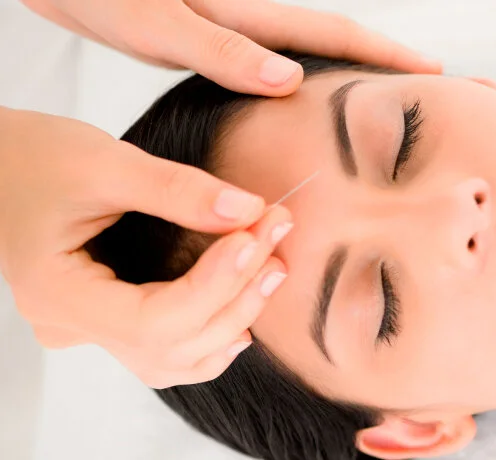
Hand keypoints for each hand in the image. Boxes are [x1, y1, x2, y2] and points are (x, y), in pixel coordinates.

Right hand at [0, 107, 287, 388]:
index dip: (216, 284)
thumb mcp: (104, 160)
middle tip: (278, 234)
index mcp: (55, 293)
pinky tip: (245, 297)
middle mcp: (70, 326)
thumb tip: (251, 209)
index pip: (152, 321)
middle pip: (171, 344)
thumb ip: (178, 189)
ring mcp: (89, 330)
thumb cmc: (34, 156)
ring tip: (273, 265)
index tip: (259, 232)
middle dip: (237, 295)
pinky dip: (213, 330)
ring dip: (233, 317)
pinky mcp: (110, 319)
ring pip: (174, 358)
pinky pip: (167, 349)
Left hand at [20, 0, 440, 95]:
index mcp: (245, 15)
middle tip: (436, 88)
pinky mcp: (217, 45)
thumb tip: (290, 80)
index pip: (335, 35)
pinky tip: (316, 108)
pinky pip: (281, 66)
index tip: (436, 74)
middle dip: (389, 63)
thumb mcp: (158, 23)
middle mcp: (250, 21)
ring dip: (356, 75)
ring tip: (393, 105)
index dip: (388, 56)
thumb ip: (222, 50)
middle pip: (337, 42)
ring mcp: (237, 32)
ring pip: (313, 55)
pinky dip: (313, 85)